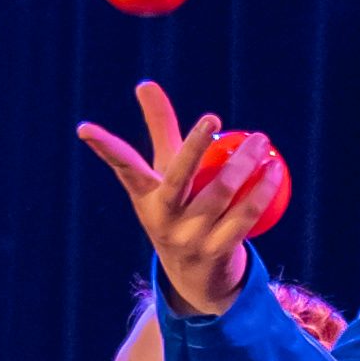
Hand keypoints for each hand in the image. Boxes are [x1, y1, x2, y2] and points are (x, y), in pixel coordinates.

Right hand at [80, 83, 283, 318]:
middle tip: (211, 118)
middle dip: (193, 146)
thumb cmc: (179, 209)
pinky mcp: (217, 252)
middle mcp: (163, 217)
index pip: (123, 167)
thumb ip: (159, 129)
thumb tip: (145, 83)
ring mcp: (189, 237)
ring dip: (244, 163)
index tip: (84, 128)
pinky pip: (245, 216)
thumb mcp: (164, 173)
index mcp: (146, 197)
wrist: (196, 277)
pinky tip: (275, 170)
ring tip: (261, 141)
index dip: (104, 148)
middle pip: (179, 176)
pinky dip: (262, 190)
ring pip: (221, 192)